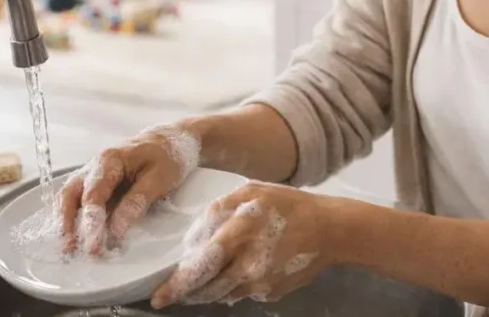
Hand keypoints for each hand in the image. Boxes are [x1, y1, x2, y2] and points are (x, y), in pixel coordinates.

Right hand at [57, 125, 199, 254]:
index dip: (91, 222)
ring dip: (66, 221)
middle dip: (67, 222)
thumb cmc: (167, 156)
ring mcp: (93, 174)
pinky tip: (76, 235)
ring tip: (68, 248)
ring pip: (70, 197)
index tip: (93, 246)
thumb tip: (116, 229)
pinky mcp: (97, 183)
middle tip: (69, 249)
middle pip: (71, 194)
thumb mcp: (160, 178)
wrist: (170, 139)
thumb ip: (137, 201)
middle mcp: (94, 166)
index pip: (93, 196)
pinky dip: (73, 216)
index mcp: (110, 160)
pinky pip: (78, 199)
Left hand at [150, 181, 335, 307]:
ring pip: (221, 294)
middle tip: (171, 293)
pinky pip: (241, 293)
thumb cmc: (288, 205)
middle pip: (206, 289)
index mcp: (240, 234)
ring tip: (202, 278)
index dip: (176, 286)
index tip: (158, 297)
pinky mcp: (270, 293)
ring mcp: (261, 284)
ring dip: (207, 290)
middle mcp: (248, 265)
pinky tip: (238, 270)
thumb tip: (193, 239)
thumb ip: (217, 210)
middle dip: (186, 293)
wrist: (330, 230)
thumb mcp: (250, 191)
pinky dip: (232, 286)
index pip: (200, 267)